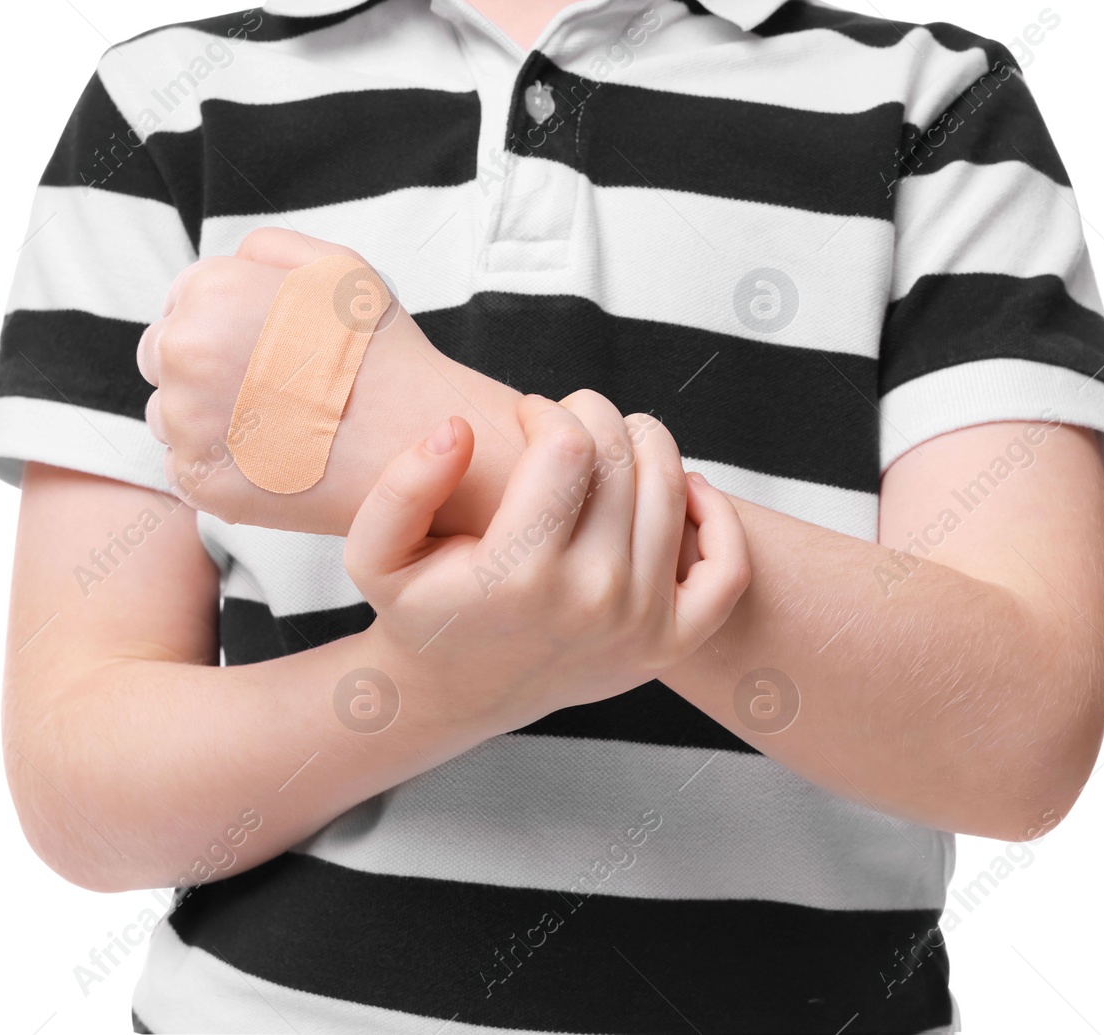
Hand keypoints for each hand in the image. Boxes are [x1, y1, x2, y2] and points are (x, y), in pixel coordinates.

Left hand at [135, 230, 380, 529]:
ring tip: (280, 426)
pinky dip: (222, 466)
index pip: (180, 304)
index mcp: (211, 291)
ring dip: (210, 420)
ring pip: (171, 414)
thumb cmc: (382, 354)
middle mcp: (185, 351)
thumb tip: (230, 262)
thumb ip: (268, 248)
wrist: (415, 440)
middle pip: (163, 357)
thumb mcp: (336, 266)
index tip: (262, 350)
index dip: (223, 326)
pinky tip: (274, 458)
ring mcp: (185, 420)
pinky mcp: (196, 479)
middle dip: (204, 370)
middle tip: (271, 390)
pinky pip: (187, 466)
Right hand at [345, 392, 750, 729]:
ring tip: (608, 448)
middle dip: (595, 415)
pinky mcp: (670, 643)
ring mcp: (639, 624)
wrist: (456, 692)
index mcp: (519, 575)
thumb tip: (458, 429)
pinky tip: (681, 491)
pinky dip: (717, 516)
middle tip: (566, 425)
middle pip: (624, 458)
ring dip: (646, 445)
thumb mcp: (376, 552)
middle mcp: (591, 600)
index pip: (569, 446)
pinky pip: (728, 568)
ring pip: (672, 489)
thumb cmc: (421, 609)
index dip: (548, 410)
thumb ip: (402, 486)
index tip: (527, 415)